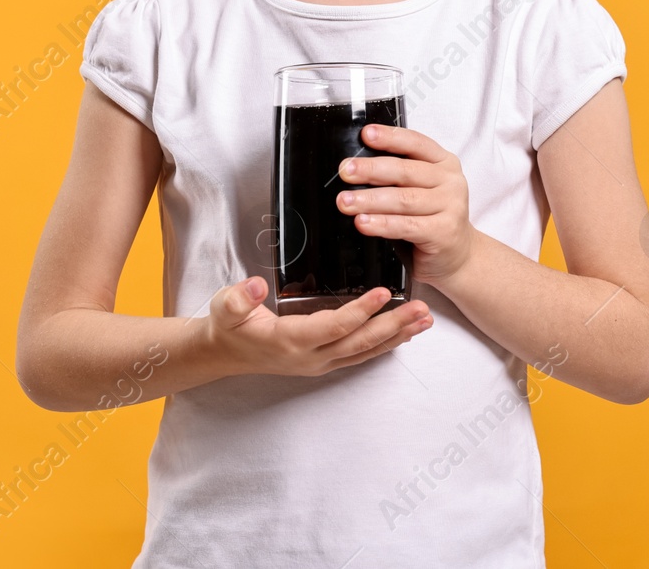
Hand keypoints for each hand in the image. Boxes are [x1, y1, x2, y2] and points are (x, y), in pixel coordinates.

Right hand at [203, 275, 431, 377]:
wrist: (222, 354)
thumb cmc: (227, 327)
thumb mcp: (225, 307)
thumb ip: (240, 298)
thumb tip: (255, 286)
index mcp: (291, 340)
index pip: (334, 327)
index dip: (360, 311)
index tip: (383, 292)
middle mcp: (311, 357)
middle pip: (360, 342)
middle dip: (393, 326)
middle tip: (421, 309)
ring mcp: (319, 362)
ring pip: (365, 351)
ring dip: (397, 336)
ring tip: (425, 320)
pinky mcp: (324, 361)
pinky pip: (360, 354)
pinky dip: (385, 343)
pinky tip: (404, 333)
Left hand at [336, 123, 476, 287]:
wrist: (456, 257)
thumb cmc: (430, 220)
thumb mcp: (418, 190)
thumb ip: (396, 178)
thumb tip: (356, 170)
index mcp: (443, 163)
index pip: (416, 143)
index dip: (390, 137)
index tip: (367, 135)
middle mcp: (450, 181)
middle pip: (406, 171)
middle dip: (371, 170)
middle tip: (346, 171)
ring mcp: (451, 207)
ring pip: (404, 199)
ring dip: (370, 200)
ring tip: (346, 201)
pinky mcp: (444, 232)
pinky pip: (407, 226)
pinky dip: (382, 224)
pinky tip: (364, 223)